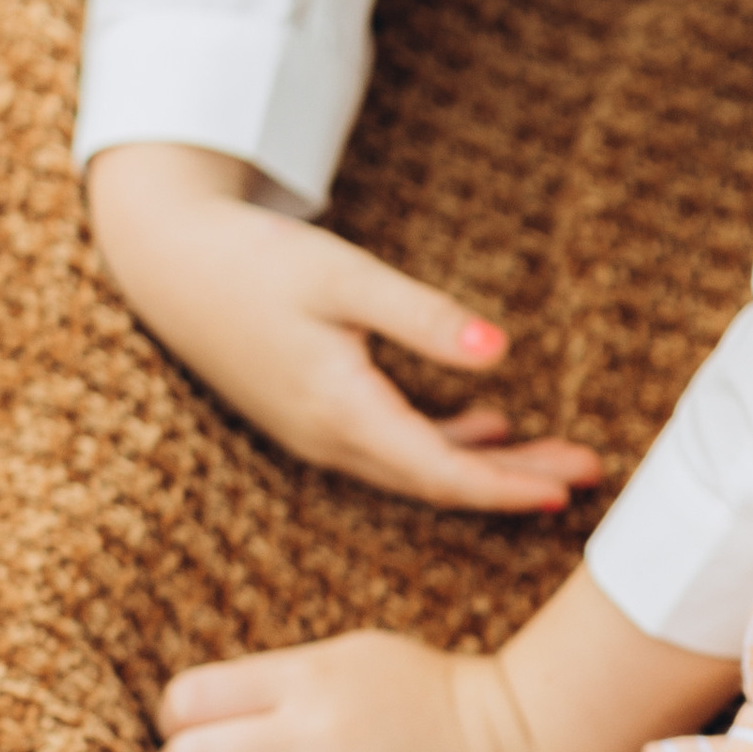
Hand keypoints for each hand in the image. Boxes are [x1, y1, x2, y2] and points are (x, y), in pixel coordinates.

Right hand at [87, 141, 603, 509]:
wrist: (166, 261)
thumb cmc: (254, 259)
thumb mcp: (344, 276)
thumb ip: (423, 318)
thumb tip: (501, 352)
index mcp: (341, 410)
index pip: (439, 470)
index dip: (504, 486)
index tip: (564, 491)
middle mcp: (330, 438)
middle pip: (438, 478)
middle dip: (513, 480)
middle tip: (586, 476)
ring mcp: (318, 432)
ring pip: (416, 465)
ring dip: (485, 464)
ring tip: (553, 459)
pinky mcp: (312, 415)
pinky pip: (390, 447)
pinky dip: (441, 443)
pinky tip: (485, 423)